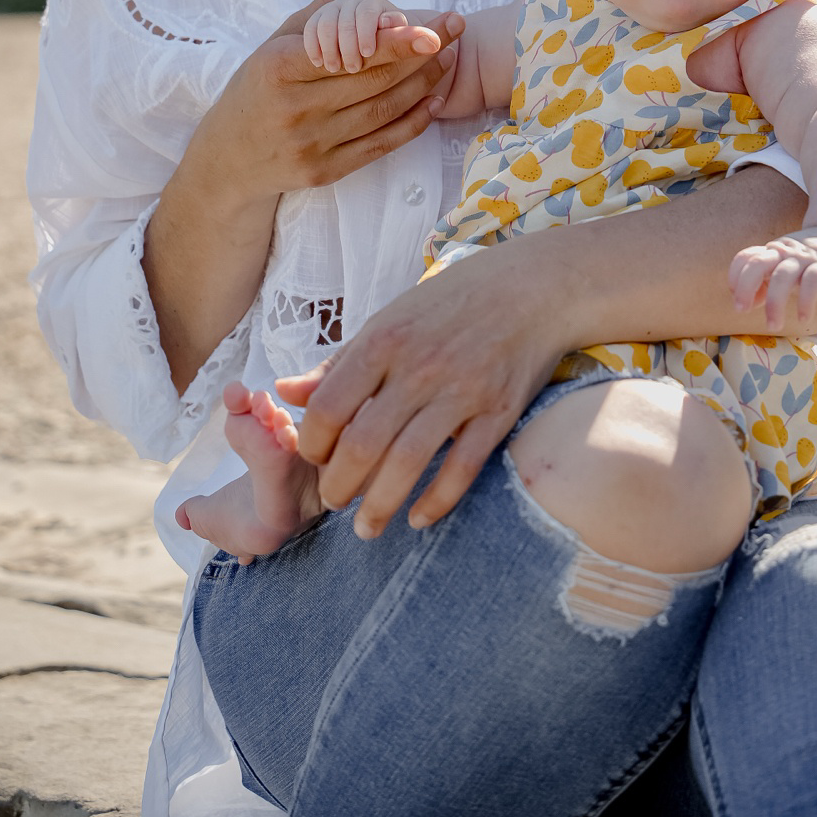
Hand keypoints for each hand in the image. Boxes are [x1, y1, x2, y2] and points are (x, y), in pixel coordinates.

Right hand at [168, 0, 463, 215]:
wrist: (228, 159)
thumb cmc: (256, 89)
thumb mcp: (278, 41)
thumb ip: (326, 7)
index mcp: (278, 68)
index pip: (347, 51)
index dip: (394, 41)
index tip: (432, 26)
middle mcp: (294, 108)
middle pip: (373, 80)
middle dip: (421, 54)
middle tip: (454, 30)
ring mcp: (311, 143)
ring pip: (383, 110)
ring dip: (424, 84)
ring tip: (449, 58)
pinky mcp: (325, 171)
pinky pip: (380, 144)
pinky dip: (412, 122)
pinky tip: (433, 100)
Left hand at [275, 241, 564, 540]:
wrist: (531, 288)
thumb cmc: (450, 303)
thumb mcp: (388, 319)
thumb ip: (338, 362)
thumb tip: (284, 391)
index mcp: (384, 341)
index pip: (329, 407)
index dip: (312, 443)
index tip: (313, 458)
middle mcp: (419, 368)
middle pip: (362, 444)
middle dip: (339, 486)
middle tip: (333, 502)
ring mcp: (461, 392)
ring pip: (408, 464)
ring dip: (379, 506)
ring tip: (365, 528)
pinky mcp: (497, 413)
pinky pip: (462, 469)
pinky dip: (436, 501)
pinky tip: (418, 519)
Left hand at [729, 227, 816, 323]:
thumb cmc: (812, 258)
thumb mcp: (786, 266)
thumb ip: (767, 281)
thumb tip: (748, 302)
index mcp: (773, 251)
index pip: (745, 258)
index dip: (736, 278)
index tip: (738, 299)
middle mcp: (785, 252)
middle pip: (757, 263)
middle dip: (745, 287)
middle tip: (741, 310)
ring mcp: (805, 258)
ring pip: (782, 276)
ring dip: (774, 303)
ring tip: (773, 325)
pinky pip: (812, 283)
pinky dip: (805, 303)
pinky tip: (803, 319)